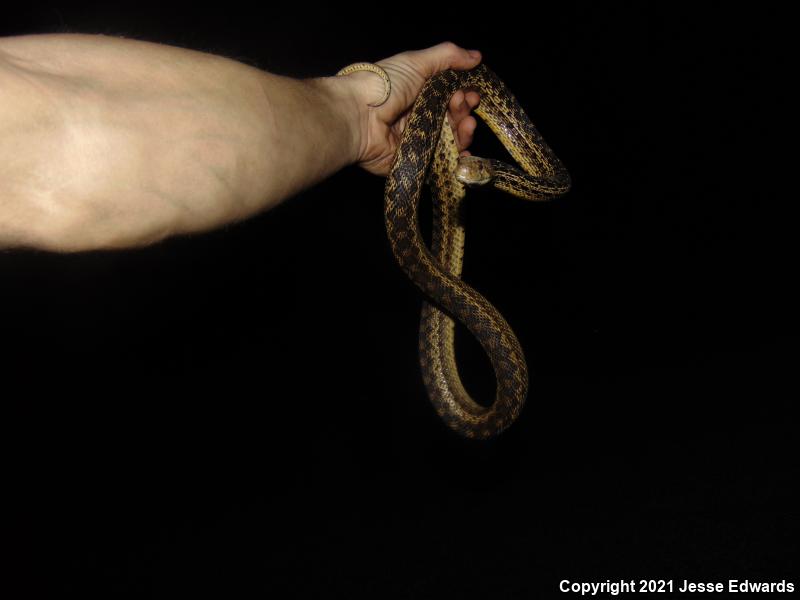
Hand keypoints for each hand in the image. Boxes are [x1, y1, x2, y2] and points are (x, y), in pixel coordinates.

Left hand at [341, 42, 481, 175]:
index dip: (464, 96)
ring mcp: (416, 141)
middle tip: (464, 106)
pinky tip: (465, 153)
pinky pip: (439, 164)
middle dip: (464, 113)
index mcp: (419, 94)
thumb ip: (447, 56)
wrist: (358, 116)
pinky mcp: (412, 161)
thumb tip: (477, 56)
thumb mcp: (416, 62)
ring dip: (464, 134)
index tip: (473, 93)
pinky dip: (455, 161)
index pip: (450, 97)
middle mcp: (418, 117)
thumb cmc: (384, 85)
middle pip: (453, 120)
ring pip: (450, 142)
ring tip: (468, 126)